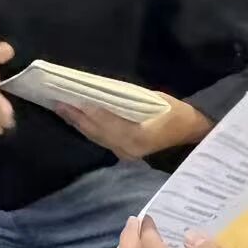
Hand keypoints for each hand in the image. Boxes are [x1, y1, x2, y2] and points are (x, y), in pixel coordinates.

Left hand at [56, 97, 210, 159]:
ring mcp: (125, 154)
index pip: (104, 120)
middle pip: (95, 131)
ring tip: (62, 109)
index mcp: (136, 135)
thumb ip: (125, 99)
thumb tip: (99, 93)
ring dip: (78, 123)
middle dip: (75, 116)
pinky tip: (78, 121)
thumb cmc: (174, 111)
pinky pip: (101, 140)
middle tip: (57, 102)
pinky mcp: (124, 154)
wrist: (190, 131)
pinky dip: (88, 130)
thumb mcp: (152, 99)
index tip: (68, 98)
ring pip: (95, 137)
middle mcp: (127, 148)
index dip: (85, 109)